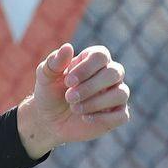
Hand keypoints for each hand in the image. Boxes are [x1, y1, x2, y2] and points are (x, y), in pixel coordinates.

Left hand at [16, 43, 129, 157]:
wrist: (49, 121)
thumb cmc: (50, 93)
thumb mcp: (46, 77)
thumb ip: (54, 62)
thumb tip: (67, 47)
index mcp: (94, 60)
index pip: (101, 56)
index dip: (86, 68)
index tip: (68, 82)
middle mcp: (110, 75)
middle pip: (114, 72)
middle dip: (90, 87)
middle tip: (69, 97)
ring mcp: (115, 95)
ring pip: (121, 94)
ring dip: (96, 102)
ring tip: (75, 108)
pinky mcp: (117, 115)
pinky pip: (122, 116)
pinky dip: (103, 118)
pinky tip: (85, 118)